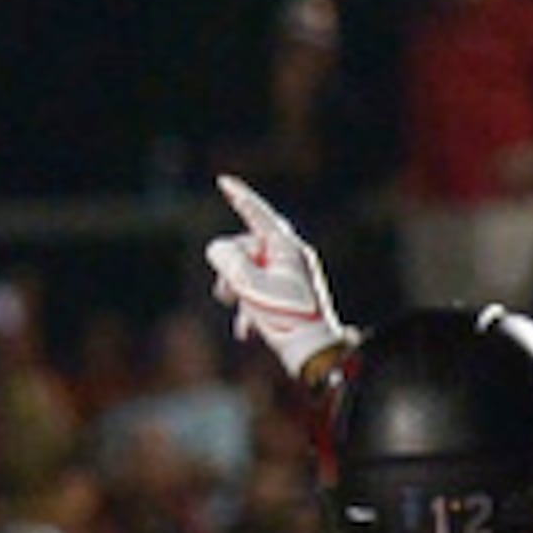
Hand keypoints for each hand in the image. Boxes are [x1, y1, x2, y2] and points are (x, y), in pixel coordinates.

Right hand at [205, 175, 352, 384]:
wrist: (314, 352)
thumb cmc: (287, 318)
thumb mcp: (250, 287)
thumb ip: (229, 262)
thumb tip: (217, 248)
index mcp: (286, 248)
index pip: (258, 215)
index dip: (239, 197)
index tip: (223, 180)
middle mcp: (290, 257)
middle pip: (246, 249)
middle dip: (230, 269)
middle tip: (226, 294)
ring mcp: (290, 277)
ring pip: (249, 273)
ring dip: (238, 293)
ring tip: (243, 314)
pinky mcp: (289, 297)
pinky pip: (259, 294)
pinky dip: (249, 309)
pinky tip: (247, 331)